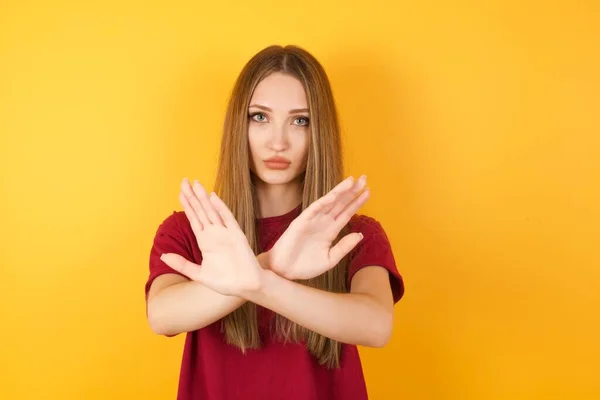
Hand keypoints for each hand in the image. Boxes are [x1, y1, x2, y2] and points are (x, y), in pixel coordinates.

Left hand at [160, 179, 263, 296]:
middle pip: (201, 211)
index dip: (187, 206)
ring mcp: (225, 233)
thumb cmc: (225, 282)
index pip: (194, 219)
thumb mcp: (199, 274)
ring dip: (204, 198)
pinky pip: (227, 219)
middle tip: (184, 180)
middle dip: (192, 196)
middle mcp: (214, 234)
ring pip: (212, 211)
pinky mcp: (236, 236)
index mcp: (205, 242)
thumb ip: (182, 264)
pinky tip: (213, 197)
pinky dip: (220, 207)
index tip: (180, 192)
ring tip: (196, 184)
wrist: (246, 287)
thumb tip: (163, 256)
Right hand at [266, 175, 369, 279]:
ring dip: (340, 191)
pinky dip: (323, 202)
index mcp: (330, 231)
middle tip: (365, 179)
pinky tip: (333, 196)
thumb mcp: (329, 259)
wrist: (284, 272)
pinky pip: (313, 209)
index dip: (357, 202)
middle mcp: (323, 222)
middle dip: (352, 191)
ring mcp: (312, 220)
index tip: (368, 192)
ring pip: (328, 202)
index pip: (346, 213)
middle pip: (340, 203)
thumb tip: (360, 235)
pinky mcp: (301, 222)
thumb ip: (344, 247)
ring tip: (352, 181)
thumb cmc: (305, 266)